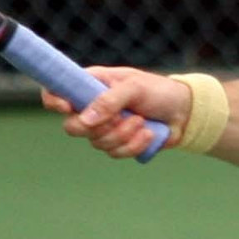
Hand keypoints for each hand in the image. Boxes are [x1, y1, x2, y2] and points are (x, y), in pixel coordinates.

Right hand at [42, 66, 188, 159]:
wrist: (184, 112)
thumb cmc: (158, 91)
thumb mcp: (134, 87)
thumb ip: (109, 100)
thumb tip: (85, 119)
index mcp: (90, 85)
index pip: (56, 91)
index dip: (54, 101)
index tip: (68, 107)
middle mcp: (92, 107)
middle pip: (72, 127)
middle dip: (99, 127)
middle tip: (120, 117)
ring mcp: (104, 127)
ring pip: (97, 143)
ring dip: (123, 134)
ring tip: (141, 121)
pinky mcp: (118, 144)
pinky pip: (115, 153)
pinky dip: (133, 145)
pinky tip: (148, 133)